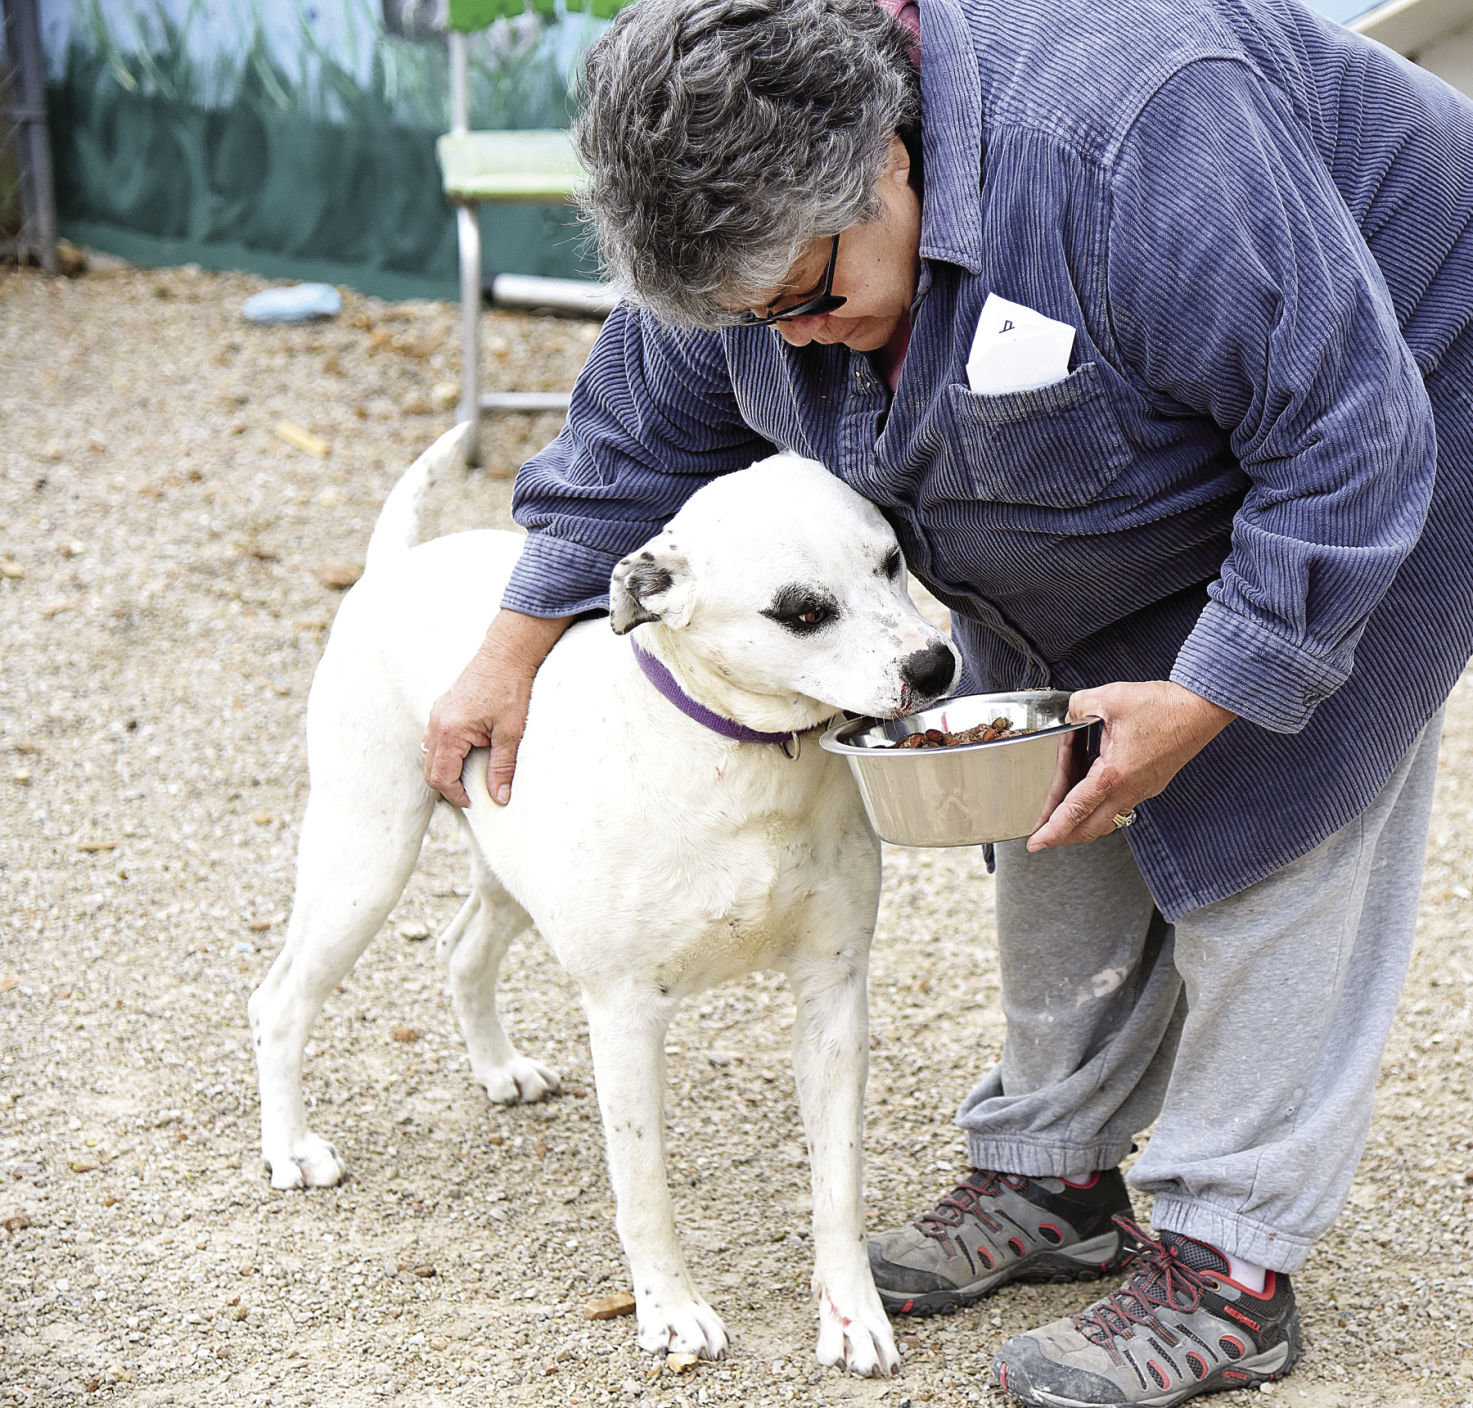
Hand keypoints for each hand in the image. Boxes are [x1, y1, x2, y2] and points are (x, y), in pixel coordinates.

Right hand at [422, 611, 571, 807]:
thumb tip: (499, 796)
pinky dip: (445, 753)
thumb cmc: (509, 689)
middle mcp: (436, 723)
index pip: (441, 777)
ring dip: (445, 769)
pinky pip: (434, 738)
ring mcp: (436, 714)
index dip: (456, 795)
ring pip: (429, 754)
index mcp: (450, 732)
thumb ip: (502, 767)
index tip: (474, 802)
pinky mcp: (442, 707)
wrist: (506, 655)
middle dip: (448, 786)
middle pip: (430, 769)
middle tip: (472, 794)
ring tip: (470, 776)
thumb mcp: (510, 733)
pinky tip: (467, 754)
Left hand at [1027, 681, 1234, 849]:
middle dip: (1063, 837)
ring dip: (1083, 824)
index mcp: (1113, 774)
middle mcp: (1130, 789)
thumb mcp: (1109, 698)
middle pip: (1090, 828)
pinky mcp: (1152, 783)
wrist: (1202, 709)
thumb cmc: (1164, 706)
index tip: (1036, 842)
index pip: (1075, 810)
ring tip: (1064, 819)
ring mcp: (1143, 790)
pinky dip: (1102, 808)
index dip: (1052, 829)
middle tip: (1043, 838)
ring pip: (1108, 820)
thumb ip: (1078, 706)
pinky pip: (1122, 805)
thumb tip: (1069, 715)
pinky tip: (1092, 794)